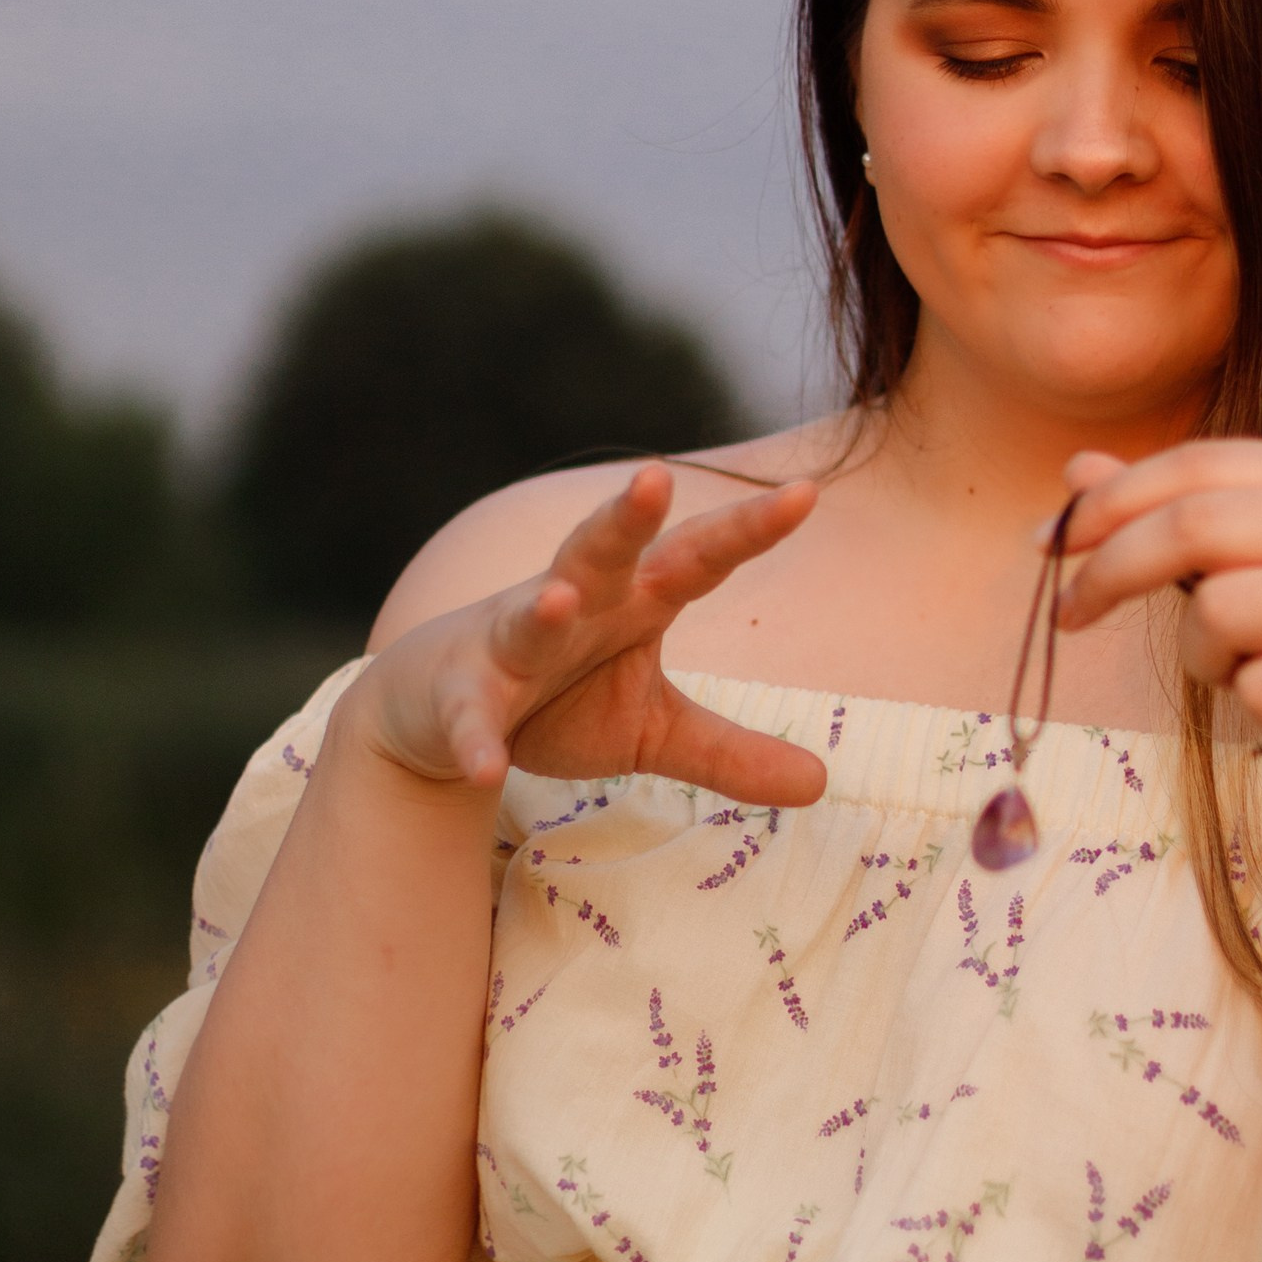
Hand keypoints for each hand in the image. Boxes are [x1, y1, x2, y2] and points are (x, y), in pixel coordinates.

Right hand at [345, 463, 826, 805]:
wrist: (440, 713)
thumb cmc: (560, 701)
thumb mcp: (654, 731)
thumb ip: (730, 752)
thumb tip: (821, 783)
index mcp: (633, 600)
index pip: (698, 556)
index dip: (748, 528)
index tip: (805, 493)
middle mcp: (574, 603)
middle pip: (601, 550)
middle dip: (626, 517)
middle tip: (655, 478)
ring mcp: (510, 643)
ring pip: (527, 617)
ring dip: (541, 609)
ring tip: (559, 600)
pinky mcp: (460, 695)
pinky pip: (470, 716)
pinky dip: (475, 737)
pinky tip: (484, 766)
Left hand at [1054, 439, 1261, 836]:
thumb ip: (1179, 519)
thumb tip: (1076, 469)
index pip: (1199, 464)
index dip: (1110, 501)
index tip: (1046, 542)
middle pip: (1196, 522)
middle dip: (1111, 569)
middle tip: (1066, 615)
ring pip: (1221, 607)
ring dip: (1203, 655)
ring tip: (1247, 672)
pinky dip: (1254, 705)